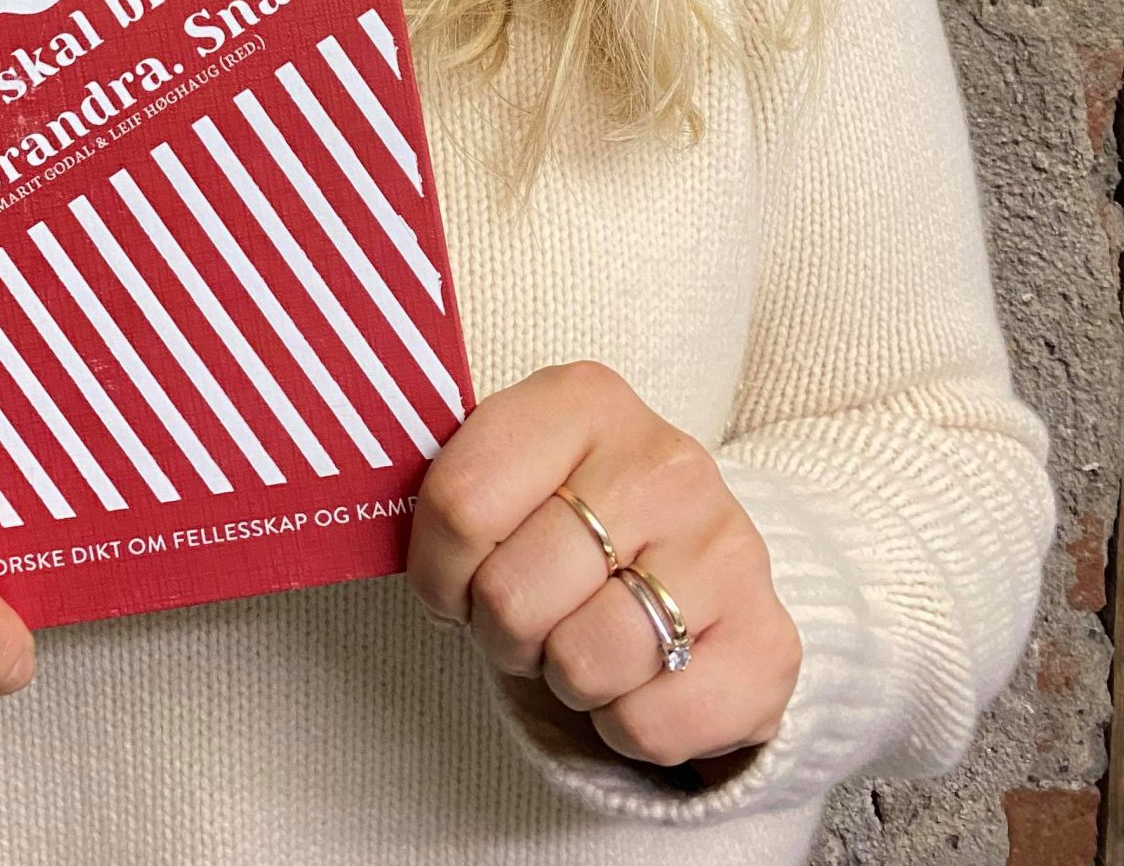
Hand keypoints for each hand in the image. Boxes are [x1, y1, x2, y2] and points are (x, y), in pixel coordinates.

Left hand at [406, 362, 800, 778]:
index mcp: (584, 398)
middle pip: (512, 594)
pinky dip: (623, 724)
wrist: (703, 564)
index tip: (455, 579)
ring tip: (583, 637)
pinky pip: (649, 723)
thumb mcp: (512, 471)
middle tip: (528, 616)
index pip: (459, 503)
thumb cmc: (575, 519)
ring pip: (582, 663)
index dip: (436, 568)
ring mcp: (727, 546)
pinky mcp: (769, 641)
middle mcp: (664, 459)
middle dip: (501, 631)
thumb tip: (354, 503)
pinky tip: (638, 675)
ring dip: (563, 677)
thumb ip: (449, 487)